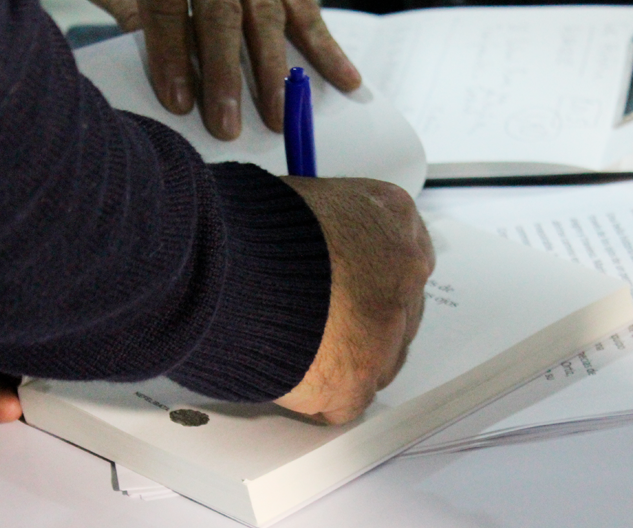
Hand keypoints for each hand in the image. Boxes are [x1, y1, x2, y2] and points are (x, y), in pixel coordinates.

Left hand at [89, 0, 361, 139]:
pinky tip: (346, 80)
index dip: (171, 55)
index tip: (178, 103)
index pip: (168, 6)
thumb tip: (149, 60)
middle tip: (226, 125)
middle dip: (225, 73)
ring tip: (277, 119)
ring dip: (272, 71)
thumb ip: (132, 8)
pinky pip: (309, 10)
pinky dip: (326, 48)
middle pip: (222, 14)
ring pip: (267, 16)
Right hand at [274, 178, 433, 423]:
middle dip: (363, 324)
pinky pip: (346, 401)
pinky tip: (293, 378)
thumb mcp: (303, 200)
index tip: (350, 289)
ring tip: (299, 352)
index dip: (370, 280)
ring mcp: (386, 329)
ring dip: (346, 363)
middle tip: (323, 325)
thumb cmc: (253, 227)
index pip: (402, 258)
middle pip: (398, 313)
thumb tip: (315, 240)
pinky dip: (320, 397)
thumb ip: (329, 225)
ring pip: (379, 362)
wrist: (228, 264)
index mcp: (391, 215)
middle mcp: (404, 270)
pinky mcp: (357, 378)